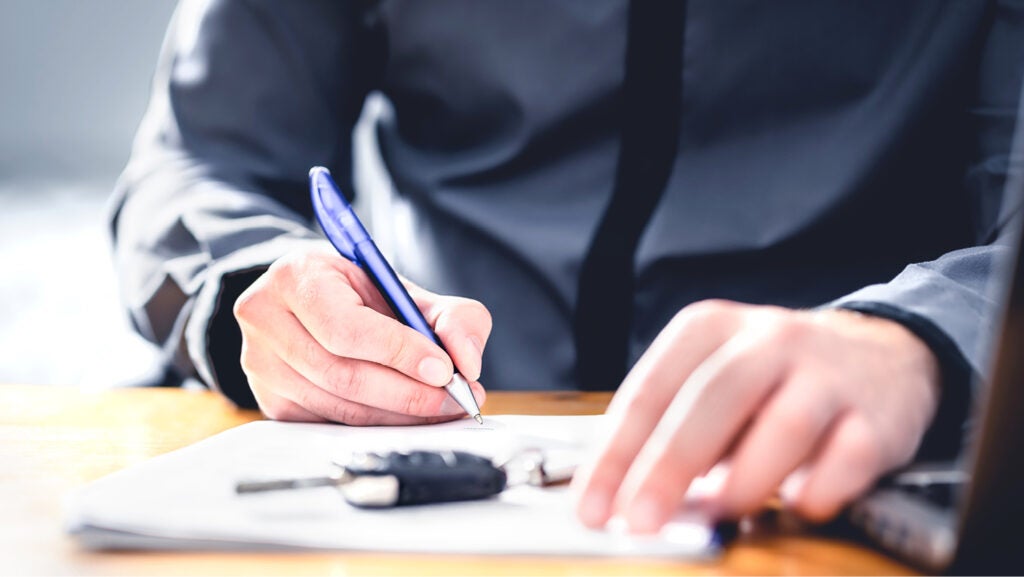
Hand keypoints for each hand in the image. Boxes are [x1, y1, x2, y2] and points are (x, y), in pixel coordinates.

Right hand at [233, 244, 489, 424]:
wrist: (312, 305)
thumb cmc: (361, 296)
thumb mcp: (407, 290)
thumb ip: (452, 317)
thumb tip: (467, 362)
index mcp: (296, 276)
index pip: (346, 327)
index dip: (398, 352)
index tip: (445, 369)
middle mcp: (266, 318)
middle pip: (342, 373)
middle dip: (408, 393)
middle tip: (454, 399)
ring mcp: (261, 365)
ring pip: (338, 406)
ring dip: (398, 415)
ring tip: (441, 408)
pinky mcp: (272, 402)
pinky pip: (330, 424)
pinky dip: (376, 426)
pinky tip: (407, 417)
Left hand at [573, 300, 940, 531]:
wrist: (880, 355)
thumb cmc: (772, 381)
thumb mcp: (712, 379)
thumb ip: (670, 428)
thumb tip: (624, 497)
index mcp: (711, 328)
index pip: (652, 389)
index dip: (616, 453)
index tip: (592, 506)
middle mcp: (770, 340)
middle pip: (712, 398)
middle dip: (669, 466)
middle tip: (640, 521)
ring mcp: (828, 375)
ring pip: (784, 426)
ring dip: (744, 481)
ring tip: (720, 512)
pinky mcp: (878, 418)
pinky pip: (846, 460)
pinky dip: (817, 491)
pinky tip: (796, 504)